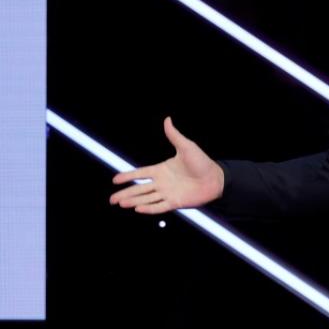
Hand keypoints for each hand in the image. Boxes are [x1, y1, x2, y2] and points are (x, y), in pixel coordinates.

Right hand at [109, 116, 223, 214]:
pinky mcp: (176, 202)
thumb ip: (174, 135)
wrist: (216, 178)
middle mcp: (163, 182)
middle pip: (140, 189)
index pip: (141, 173)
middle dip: (125, 193)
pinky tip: (138, 209)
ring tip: (120, 203)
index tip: (114, 180)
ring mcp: (168, 193)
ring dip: (134, 200)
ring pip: (147, 198)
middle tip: (111, 199)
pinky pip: (159, 206)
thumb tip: (167, 119)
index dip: (128, 176)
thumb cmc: (203, 162)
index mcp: (162, 169)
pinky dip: (149, 208)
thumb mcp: (187, 147)